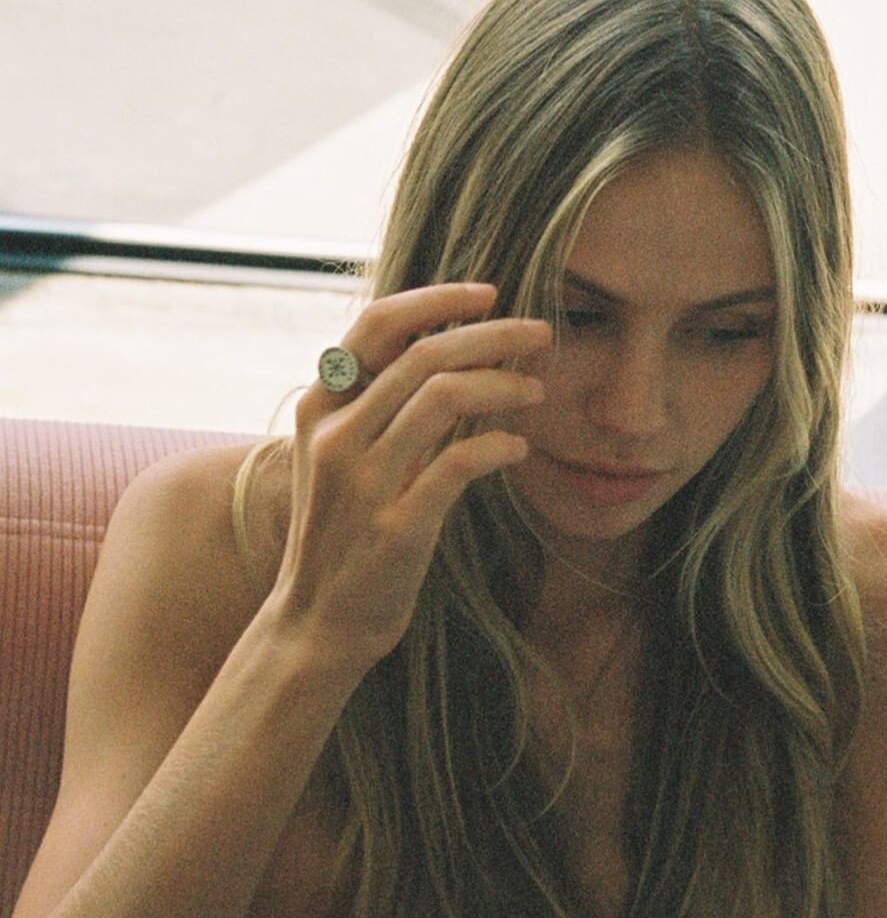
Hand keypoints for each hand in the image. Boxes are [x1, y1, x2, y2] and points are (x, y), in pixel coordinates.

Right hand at [268, 282, 551, 676]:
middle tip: (540, 333)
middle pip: (425, 353)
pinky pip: (460, 463)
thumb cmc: (341, 536)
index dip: (437, 300)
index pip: (378, 324)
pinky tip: (519, 447)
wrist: (316, 624)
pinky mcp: (396, 526)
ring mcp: (364, 481)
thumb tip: (446, 350)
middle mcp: (336, 436)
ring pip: (444, 396)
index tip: (488, 293)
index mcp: (319, 409)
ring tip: (536, 389)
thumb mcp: (342, 459)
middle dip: (492, 333)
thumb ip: (379, 406)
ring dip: (503, 384)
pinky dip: (499, 445)